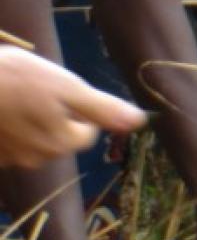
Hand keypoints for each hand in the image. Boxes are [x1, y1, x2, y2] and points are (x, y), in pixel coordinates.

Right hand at [0, 45, 146, 168]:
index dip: (80, 111)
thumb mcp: (68, 87)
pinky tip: (1, 108)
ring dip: (31, 122)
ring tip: (17, 97)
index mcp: (61, 143)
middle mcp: (35, 159)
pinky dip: (9, 127)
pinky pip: (9, 142)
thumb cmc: (19, 80)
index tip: (62, 92)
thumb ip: (103, 109)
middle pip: (60, 139)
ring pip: (34, 141)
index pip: (86, 134)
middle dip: (55, 118)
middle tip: (37, 92)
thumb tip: (140, 122)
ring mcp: (8, 158)